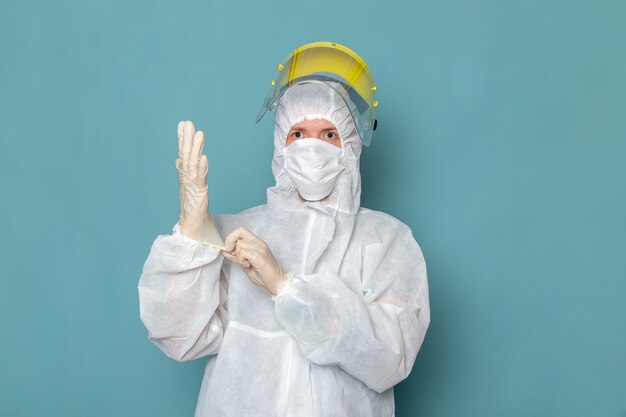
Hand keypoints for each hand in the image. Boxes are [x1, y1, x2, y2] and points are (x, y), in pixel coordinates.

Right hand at [176, 120, 208, 240]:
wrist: (192, 224)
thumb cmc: (192, 204)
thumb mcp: (189, 183)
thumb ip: (185, 170)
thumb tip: (180, 158)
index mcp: (184, 173)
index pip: (183, 152)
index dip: (182, 138)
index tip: (182, 123)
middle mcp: (186, 177)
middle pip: (186, 154)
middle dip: (187, 138)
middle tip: (188, 123)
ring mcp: (191, 184)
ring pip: (193, 163)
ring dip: (196, 148)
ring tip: (199, 134)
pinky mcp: (198, 193)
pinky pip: (200, 179)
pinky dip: (202, 168)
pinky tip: (204, 158)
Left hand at [221, 227, 286, 294]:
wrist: (278, 284)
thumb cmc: (264, 276)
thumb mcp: (246, 264)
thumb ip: (237, 256)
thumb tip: (224, 250)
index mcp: (257, 243)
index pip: (241, 230)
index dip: (231, 237)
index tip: (229, 249)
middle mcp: (259, 243)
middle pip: (239, 232)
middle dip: (231, 244)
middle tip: (234, 255)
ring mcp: (261, 249)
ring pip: (240, 244)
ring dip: (238, 256)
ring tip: (246, 264)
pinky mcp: (261, 257)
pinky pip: (244, 253)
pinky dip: (242, 260)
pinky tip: (248, 265)